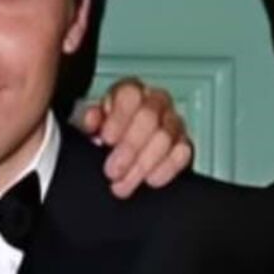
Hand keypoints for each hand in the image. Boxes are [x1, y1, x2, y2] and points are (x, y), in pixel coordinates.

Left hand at [79, 77, 194, 198]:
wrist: (117, 149)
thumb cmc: (106, 132)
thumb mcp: (90, 124)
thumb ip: (88, 119)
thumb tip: (92, 119)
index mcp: (130, 90)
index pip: (130, 95)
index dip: (119, 118)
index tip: (106, 139)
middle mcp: (155, 101)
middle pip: (149, 117)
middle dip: (130, 147)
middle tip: (113, 170)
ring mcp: (173, 122)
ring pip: (166, 137)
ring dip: (143, 164)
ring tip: (124, 183)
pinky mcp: (184, 143)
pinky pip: (183, 153)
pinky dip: (166, 169)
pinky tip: (150, 179)